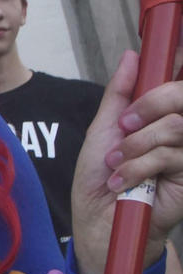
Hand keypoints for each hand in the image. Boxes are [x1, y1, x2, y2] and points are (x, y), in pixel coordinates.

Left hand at [70, 51, 182, 273]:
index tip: (147, 84)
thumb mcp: (105, 128)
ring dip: (136, 145)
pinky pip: (170, 156)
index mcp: (163, 116)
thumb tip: (132, 56)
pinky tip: (124, 181)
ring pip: (175, 128)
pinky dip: (138, 166)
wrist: (98, 217)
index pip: (178, 87)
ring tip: (117, 163)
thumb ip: (121, 93)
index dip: (166, 84)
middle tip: (124, 126)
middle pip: (182, 99)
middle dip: (148, 107)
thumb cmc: (101, 174)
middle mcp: (180, 132)